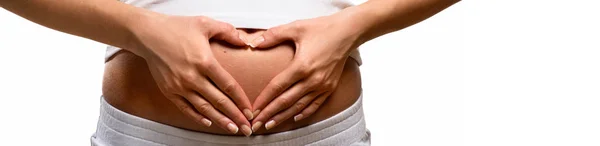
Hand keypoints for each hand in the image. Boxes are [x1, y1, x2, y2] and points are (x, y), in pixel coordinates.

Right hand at [129, 14, 253, 135]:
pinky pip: (186, 108)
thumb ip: (227, 32)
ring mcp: (180, 86)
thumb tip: (245, 41)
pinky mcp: (169, 91)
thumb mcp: (205, 24)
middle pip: (219, 102)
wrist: (147, 34)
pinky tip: (208, 123)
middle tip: (247, 128)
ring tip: (233, 129)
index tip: (250, 110)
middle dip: (235, 117)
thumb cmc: (176, 28)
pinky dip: (198, 117)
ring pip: (204, 109)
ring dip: (220, 120)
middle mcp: (192, 77)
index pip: (229, 86)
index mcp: (205, 62)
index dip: (241, 101)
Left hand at [249, 13, 361, 130]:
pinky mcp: (330, 87)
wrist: (348, 32)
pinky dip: (303, 113)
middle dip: (269, 114)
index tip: (253, 109)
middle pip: (286, 101)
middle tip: (256, 124)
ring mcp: (322, 85)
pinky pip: (314, 105)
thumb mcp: (296, 27)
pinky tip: (294, 118)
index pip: (277, 87)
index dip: (264, 99)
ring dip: (283, 117)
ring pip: (298, 106)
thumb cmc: (322, 28)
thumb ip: (273, 35)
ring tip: (270, 124)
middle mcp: (312, 79)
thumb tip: (254, 42)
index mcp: (302, 66)